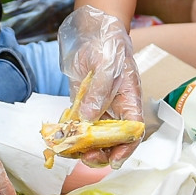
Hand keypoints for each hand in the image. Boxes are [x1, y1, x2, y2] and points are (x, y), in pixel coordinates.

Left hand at [57, 4, 143, 166]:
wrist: (95, 34)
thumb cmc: (109, 48)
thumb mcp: (106, 68)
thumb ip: (98, 94)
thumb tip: (89, 119)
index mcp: (130, 102)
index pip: (133, 132)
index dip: (126, 148)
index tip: (114, 159)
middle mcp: (116, 110)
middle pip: (113, 140)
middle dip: (102, 152)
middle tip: (87, 156)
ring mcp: (99, 108)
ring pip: (95, 136)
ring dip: (85, 147)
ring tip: (72, 150)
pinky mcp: (83, 105)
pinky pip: (79, 125)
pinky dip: (71, 134)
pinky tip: (62, 139)